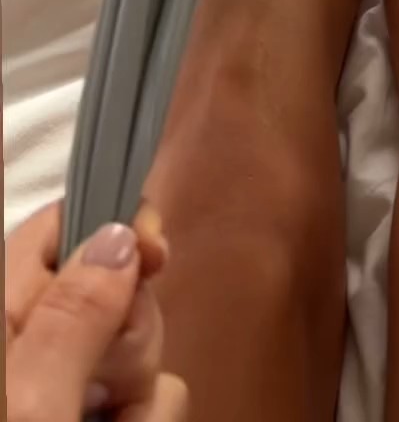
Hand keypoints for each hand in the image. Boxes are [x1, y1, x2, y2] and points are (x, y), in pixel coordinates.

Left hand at [6, 201, 187, 420]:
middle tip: (109, 391)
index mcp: (5, 306)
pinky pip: (154, 395)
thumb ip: (71, 318)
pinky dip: (149, 418)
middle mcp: (36, 338)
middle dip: (134, 336)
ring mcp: (72, 381)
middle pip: (117, 288)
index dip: (113, 223)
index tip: (156, 255)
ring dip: (144, 392)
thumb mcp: (29, 403)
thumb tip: (120, 234)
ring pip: (143, 348)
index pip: (60, 225)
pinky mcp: (101, 413)